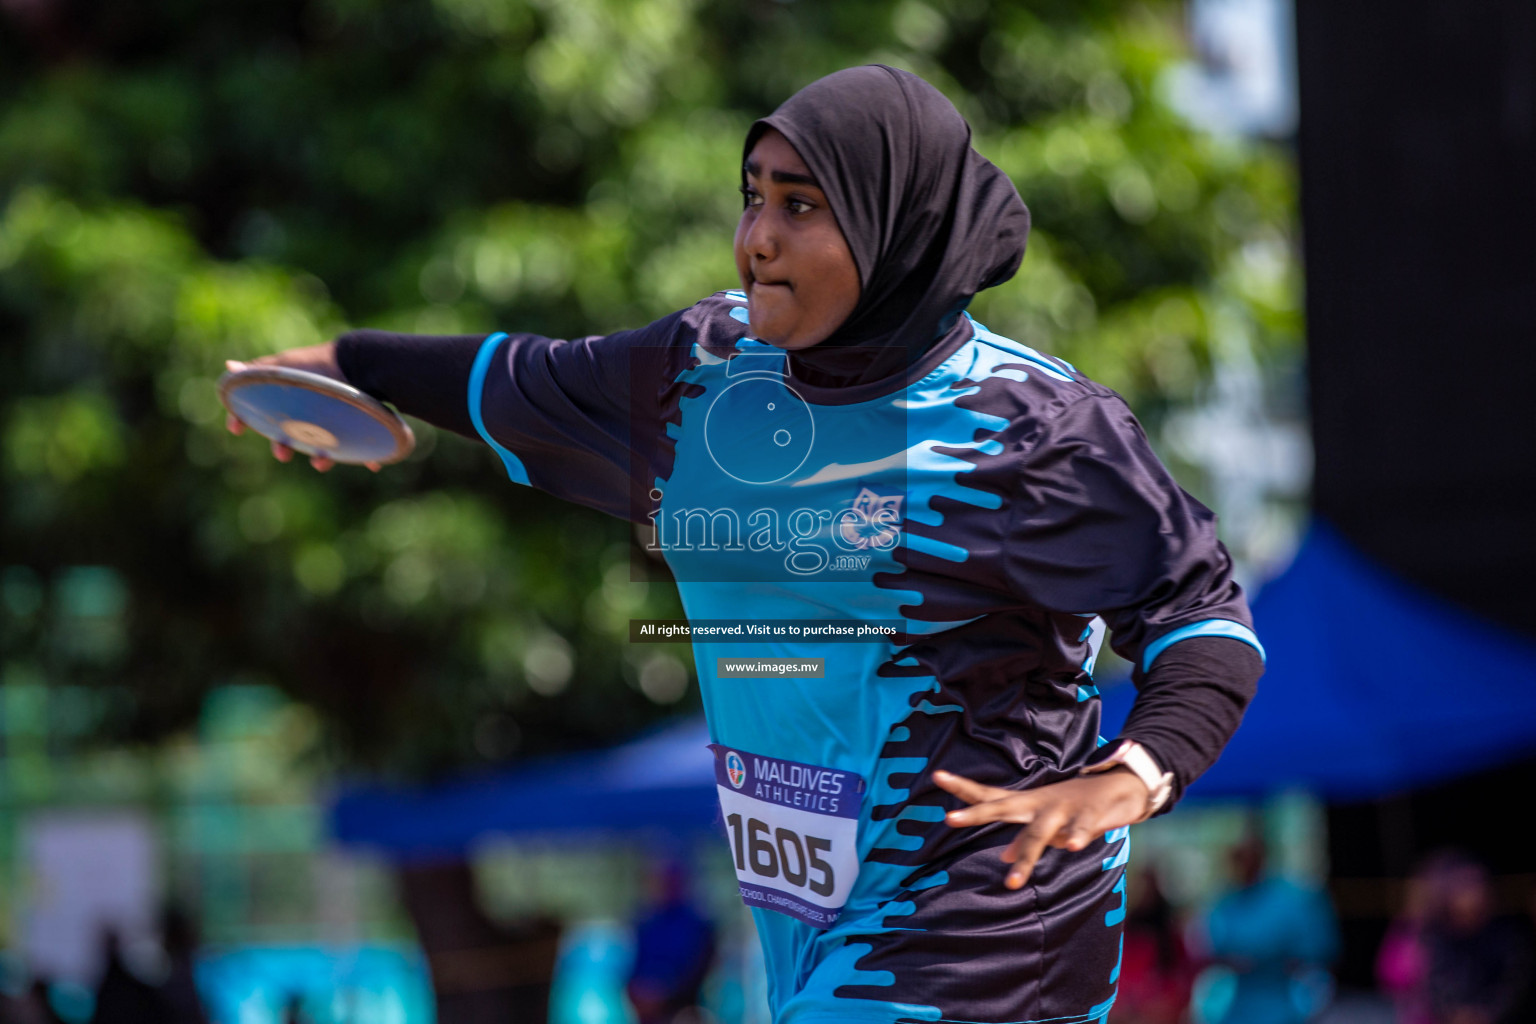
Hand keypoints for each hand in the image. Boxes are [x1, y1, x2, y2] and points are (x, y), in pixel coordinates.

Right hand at [224, 342, 378, 471]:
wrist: (361, 363)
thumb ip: (258, 373)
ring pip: (325, 444)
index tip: (236, 429)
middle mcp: (311, 406)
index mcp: (290, 393)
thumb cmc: (320, 365)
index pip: (264, 408)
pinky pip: (363, 445)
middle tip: (282, 454)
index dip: (247, 417)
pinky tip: (372, 465)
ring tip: (322, 463)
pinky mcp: (361, 422)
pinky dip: (367, 458)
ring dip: (322, 458)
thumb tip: (228, 368)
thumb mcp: (287, 367)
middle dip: (283, 446)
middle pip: (292, 432)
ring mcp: (336, 416)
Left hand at [933, 767, 1148, 889]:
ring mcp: (1063, 808)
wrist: (1119, 783)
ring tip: (1011, 879)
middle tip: (949, 818)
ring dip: (1026, 854)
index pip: (989, 795)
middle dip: (976, 814)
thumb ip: (1021, 838)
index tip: (936, 776)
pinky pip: (1083, 828)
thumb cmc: (1074, 804)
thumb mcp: (1045, 820)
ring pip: (1040, 832)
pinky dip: (1079, 836)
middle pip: (1002, 808)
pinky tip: (1074, 846)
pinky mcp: (1090, 814)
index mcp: (1026, 804)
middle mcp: (1039, 804)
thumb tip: (1000, 857)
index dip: (963, 789)